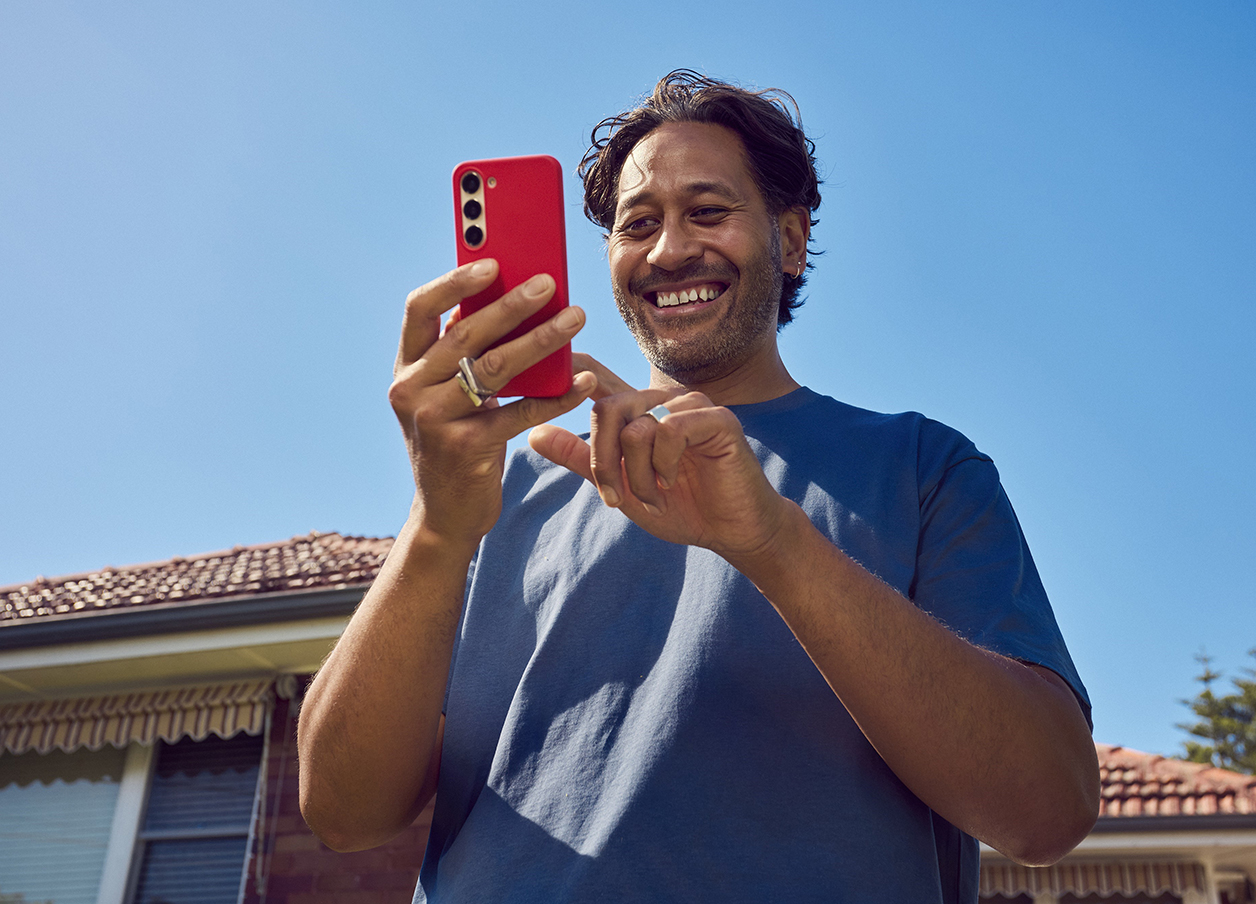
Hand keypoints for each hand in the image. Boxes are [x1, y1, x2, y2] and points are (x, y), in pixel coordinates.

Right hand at [389, 259, 594, 543]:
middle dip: (511, 303)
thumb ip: (467, 356)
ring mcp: (435, 420)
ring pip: (495, 368)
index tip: (493, 261)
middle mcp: (411, 390)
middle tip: (550, 283)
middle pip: (465, 333)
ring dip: (541, 339)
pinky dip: (557, 395)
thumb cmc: (458, 441)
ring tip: (576, 318)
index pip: (420, 309)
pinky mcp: (466, 448)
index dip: (454, 282)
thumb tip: (516, 299)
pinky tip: (584, 381)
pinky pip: (520, 413)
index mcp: (406, 368)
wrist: (446, 514)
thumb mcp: (449, 395)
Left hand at [529, 371, 794, 563]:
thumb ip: (581, 460)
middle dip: (603, 462)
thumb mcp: (622, 487)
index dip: (573, 367)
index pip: (598, 378)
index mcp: (639, 411)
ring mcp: (691, 405)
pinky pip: (669, 430)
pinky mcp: (716, 418)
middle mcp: (663, 399)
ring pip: (635, 426)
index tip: (553, 363)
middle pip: (607, 409)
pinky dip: (663, 465)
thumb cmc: (681, 506)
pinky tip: (672, 482)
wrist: (733, 530)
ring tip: (654, 497)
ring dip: (636, 474)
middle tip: (615, 497)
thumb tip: (532, 434)